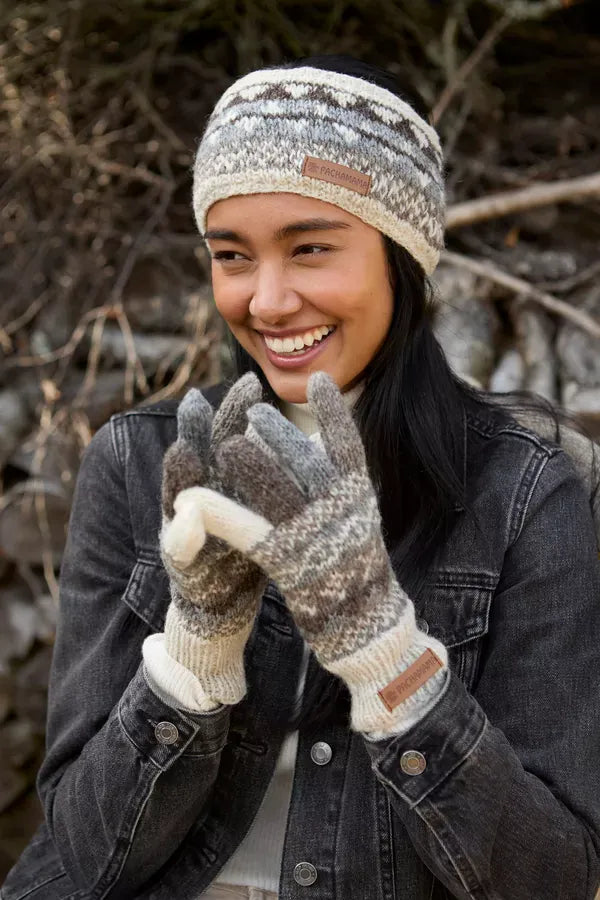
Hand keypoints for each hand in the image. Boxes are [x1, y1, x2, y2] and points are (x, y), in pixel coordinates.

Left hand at [171, 371, 448, 735]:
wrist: (372, 631)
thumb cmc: (359, 575)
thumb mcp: (358, 525)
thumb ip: (342, 491)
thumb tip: (329, 453)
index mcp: (360, 500)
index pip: (349, 445)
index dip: (334, 411)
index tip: (320, 380)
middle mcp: (342, 512)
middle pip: (308, 460)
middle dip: (279, 433)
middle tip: (251, 410)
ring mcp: (317, 537)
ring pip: (281, 490)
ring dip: (252, 463)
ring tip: (229, 442)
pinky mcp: (290, 564)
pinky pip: (252, 531)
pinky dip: (222, 513)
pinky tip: (194, 500)